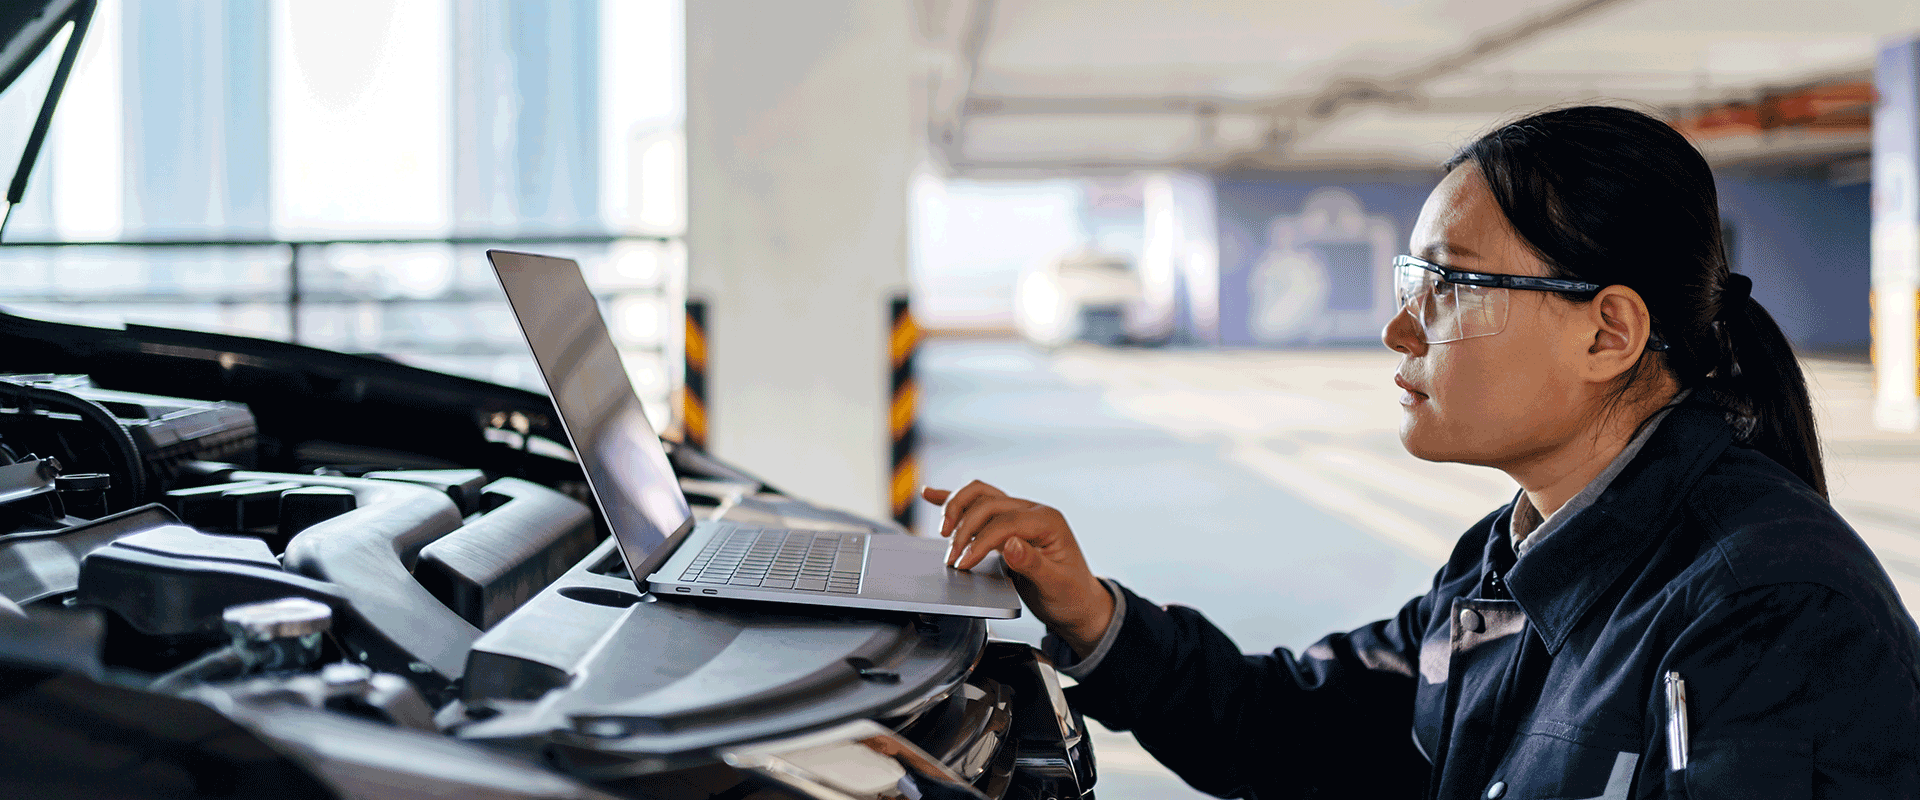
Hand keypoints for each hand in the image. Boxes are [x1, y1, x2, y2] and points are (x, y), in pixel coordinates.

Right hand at [921, 481, 1113, 656]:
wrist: (1078, 604)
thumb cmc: (1071, 596)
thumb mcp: (1056, 585)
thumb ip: (1033, 564)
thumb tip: (1010, 544)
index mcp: (1048, 521)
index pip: (1005, 522)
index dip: (980, 541)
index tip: (964, 563)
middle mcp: (1033, 512)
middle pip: (988, 503)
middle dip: (964, 529)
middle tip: (953, 559)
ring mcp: (1019, 515)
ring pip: (981, 496)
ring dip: (957, 509)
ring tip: (943, 532)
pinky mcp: (1006, 524)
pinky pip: (978, 505)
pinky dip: (954, 500)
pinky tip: (932, 494)